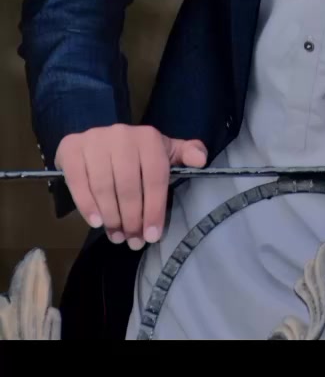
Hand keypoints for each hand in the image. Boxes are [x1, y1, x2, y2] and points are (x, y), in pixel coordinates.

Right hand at [54, 124, 206, 248]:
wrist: (96, 139)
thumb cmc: (134, 153)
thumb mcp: (161, 151)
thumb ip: (184, 154)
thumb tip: (201, 160)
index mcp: (148, 137)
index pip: (155, 177)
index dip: (154, 209)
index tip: (152, 236)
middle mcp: (122, 135)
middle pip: (129, 186)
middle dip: (132, 219)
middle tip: (132, 241)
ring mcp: (95, 140)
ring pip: (104, 186)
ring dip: (112, 217)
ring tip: (117, 236)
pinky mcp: (72, 149)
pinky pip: (79, 182)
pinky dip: (87, 204)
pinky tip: (96, 222)